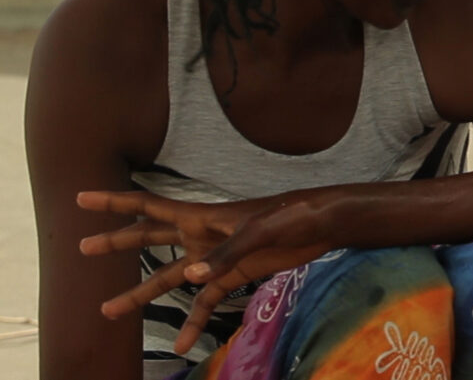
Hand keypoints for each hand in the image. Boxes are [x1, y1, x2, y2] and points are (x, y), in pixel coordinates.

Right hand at [78, 190, 333, 353]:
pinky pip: (205, 302)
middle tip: (82, 248)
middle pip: (149, 239)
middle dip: (116, 243)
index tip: (81, 197)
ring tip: (109, 310)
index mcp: (201, 216)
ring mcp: (215, 257)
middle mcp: (200, 235)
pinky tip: (183, 345)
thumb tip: (193, 278)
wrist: (322, 226)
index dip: (115, 202)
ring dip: (140, 293)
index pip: (149, 206)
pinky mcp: (233, 275)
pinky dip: (194, 323)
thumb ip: (225, 253)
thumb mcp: (259, 230)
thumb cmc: (291, 215)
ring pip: (169, 277)